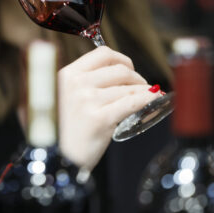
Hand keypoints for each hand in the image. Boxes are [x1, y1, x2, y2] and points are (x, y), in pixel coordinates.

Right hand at [57, 46, 159, 169]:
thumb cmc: (62, 131)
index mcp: (67, 75)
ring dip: (144, 91)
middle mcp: (76, 84)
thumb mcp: (62, 98)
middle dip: (136, 78)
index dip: (121, 59)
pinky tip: (155, 100)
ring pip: (129, 88)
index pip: (102, 54)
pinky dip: (148, 100)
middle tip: (141, 88)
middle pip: (120, 70)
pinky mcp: (100, 119)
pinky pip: (132, 103)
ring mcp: (88, 100)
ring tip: (148, 98)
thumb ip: (81, 83)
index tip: (129, 68)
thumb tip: (114, 73)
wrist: (58, 159)